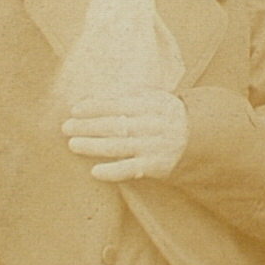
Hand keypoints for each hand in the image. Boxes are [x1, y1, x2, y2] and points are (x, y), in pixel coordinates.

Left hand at [61, 90, 187, 181]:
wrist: (198, 136)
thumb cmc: (166, 113)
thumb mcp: (153, 97)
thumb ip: (128, 93)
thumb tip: (97, 93)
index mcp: (149, 104)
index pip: (117, 104)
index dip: (95, 106)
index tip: (75, 109)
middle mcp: (151, 124)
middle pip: (114, 125)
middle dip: (87, 126)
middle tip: (66, 127)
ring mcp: (153, 146)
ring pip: (118, 146)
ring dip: (93, 146)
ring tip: (73, 144)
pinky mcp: (155, 166)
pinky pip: (130, 169)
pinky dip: (112, 171)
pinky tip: (94, 171)